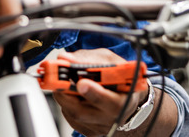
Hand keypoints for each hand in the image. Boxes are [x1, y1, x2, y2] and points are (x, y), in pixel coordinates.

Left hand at [51, 49, 176, 136]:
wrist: (128, 98)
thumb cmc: (121, 78)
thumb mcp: (111, 62)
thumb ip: (90, 59)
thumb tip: (65, 58)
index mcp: (124, 101)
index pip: (110, 102)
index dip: (94, 92)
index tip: (82, 82)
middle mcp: (112, 119)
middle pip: (82, 112)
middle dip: (66, 93)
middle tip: (60, 78)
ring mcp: (99, 128)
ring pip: (71, 113)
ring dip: (65, 96)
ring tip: (69, 83)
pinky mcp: (88, 131)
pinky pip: (69, 117)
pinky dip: (68, 103)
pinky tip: (75, 95)